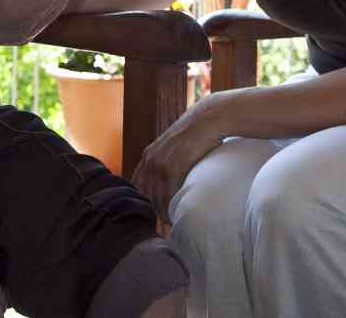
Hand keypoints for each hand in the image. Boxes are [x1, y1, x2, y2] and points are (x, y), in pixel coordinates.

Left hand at [131, 94, 226, 221]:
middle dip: (150, 212)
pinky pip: (167, 194)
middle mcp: (149, 160)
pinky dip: (170, 208)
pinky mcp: (172, 166)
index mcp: (148, 156)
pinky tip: (175, 217)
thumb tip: (171, 179)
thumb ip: (168, 161)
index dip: (142, 202)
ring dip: (161, 214)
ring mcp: (159, 163)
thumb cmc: (197, 135)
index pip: (136, 186)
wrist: (209, 118)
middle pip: (143, 195)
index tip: (150, 216)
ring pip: (154, 198)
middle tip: (159, 227)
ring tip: (169, 226)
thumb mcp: (175, 147)